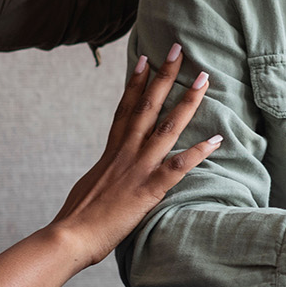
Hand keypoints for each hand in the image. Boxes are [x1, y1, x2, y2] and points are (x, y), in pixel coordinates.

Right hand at [47, 47, 219, 267]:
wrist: (69, 236)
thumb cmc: (75, 218)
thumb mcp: (89, 186)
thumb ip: (104, 174)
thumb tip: (107, 173)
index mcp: (111, 152)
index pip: (125, 108)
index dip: (135, 82)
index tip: (144, 58)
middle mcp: (125, 152)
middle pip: (148, 106)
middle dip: (164, 76)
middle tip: (177, 50)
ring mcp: (138, 168)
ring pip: (167, 127)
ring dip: (188, 102)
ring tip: (204, 79)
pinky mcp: (148, 189)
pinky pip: (178, 167)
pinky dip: (198, 152)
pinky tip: (216, 140)